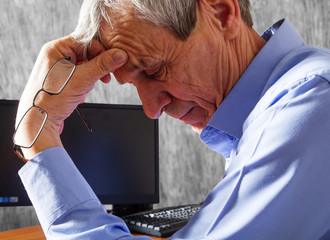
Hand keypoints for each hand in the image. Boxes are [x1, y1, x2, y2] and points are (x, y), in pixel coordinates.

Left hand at [16, 35, 127, 159]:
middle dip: (95, 69)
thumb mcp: (81, 79)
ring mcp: (58, 70)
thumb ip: (102, 65)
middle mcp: (55, 57)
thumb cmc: (51, 99)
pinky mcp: (61, 82)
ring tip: (83, 90)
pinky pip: (80, 78)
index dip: (100, 52)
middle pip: (86, 55)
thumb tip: (119, 55)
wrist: (39, 121)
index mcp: (55, 49)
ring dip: (89, 79)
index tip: (112, 63)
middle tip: (103, 78)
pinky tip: (79, 95)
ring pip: (85, 68)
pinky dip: (84, 86)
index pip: (85, 42)